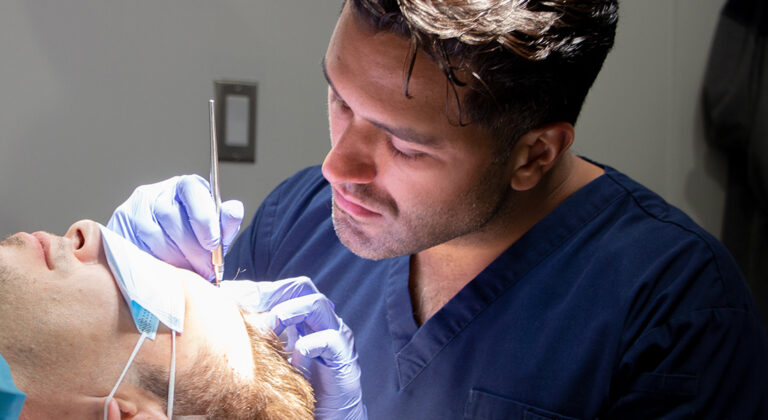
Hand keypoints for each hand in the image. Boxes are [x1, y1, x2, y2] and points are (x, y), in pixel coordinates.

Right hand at [108, 175, 243, 279]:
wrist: (164, 254)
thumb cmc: (195, 239)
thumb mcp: (216, 231)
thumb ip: (226, 222)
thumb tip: (234, 211)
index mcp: (185, 186)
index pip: (191, 189)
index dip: (203, 218)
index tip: (213, 244)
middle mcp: (156, 192)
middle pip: (171, 216)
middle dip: (192, 248)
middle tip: (206, 269)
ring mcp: (133, 209)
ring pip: (154, 235)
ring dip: (175, 259)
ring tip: (190, 273)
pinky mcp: (119, 228)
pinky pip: (136, 247)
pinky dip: (156, 263)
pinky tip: (169, 272)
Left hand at [220, 278, 366, 419]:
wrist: (327, 416)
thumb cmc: (297, 387)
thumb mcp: (273, 356)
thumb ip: (261, 336)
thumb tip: (229, 318)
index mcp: (303, 319)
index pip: (284, 289)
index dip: (259, 289)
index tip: (232, 294)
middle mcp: (320, 322)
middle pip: (302, 287)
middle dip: (274, 292)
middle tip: (251, 307)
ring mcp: (335, 336)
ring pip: (317, 304)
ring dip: (289, 312)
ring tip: (271, 327)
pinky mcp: (344, 357)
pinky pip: (329, 339)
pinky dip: (309, 344)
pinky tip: (295, 359)